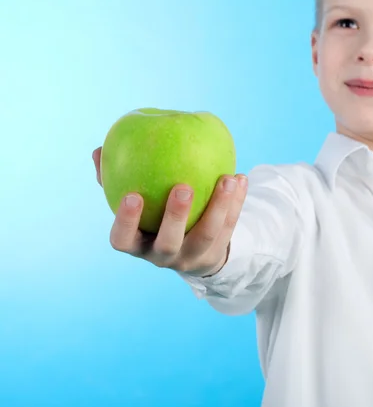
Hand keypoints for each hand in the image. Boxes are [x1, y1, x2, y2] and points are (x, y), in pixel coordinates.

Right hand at [92, 147, 246, 276]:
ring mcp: (192, 256)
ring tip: (227, 179)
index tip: (132, 195)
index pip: (123, 240)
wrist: (192, 250)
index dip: (126, 222)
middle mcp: (164, 255)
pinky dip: (236, 202)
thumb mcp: (134, 206)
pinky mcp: (217, 251)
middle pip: (168, 243)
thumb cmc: (152, 218)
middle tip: (184, 187)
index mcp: (138, 244)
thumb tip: (98, 150)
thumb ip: (114, 181)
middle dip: (175, 217)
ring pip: (207, 235)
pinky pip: (230, 226)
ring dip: (218, 206)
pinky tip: (240, 178)